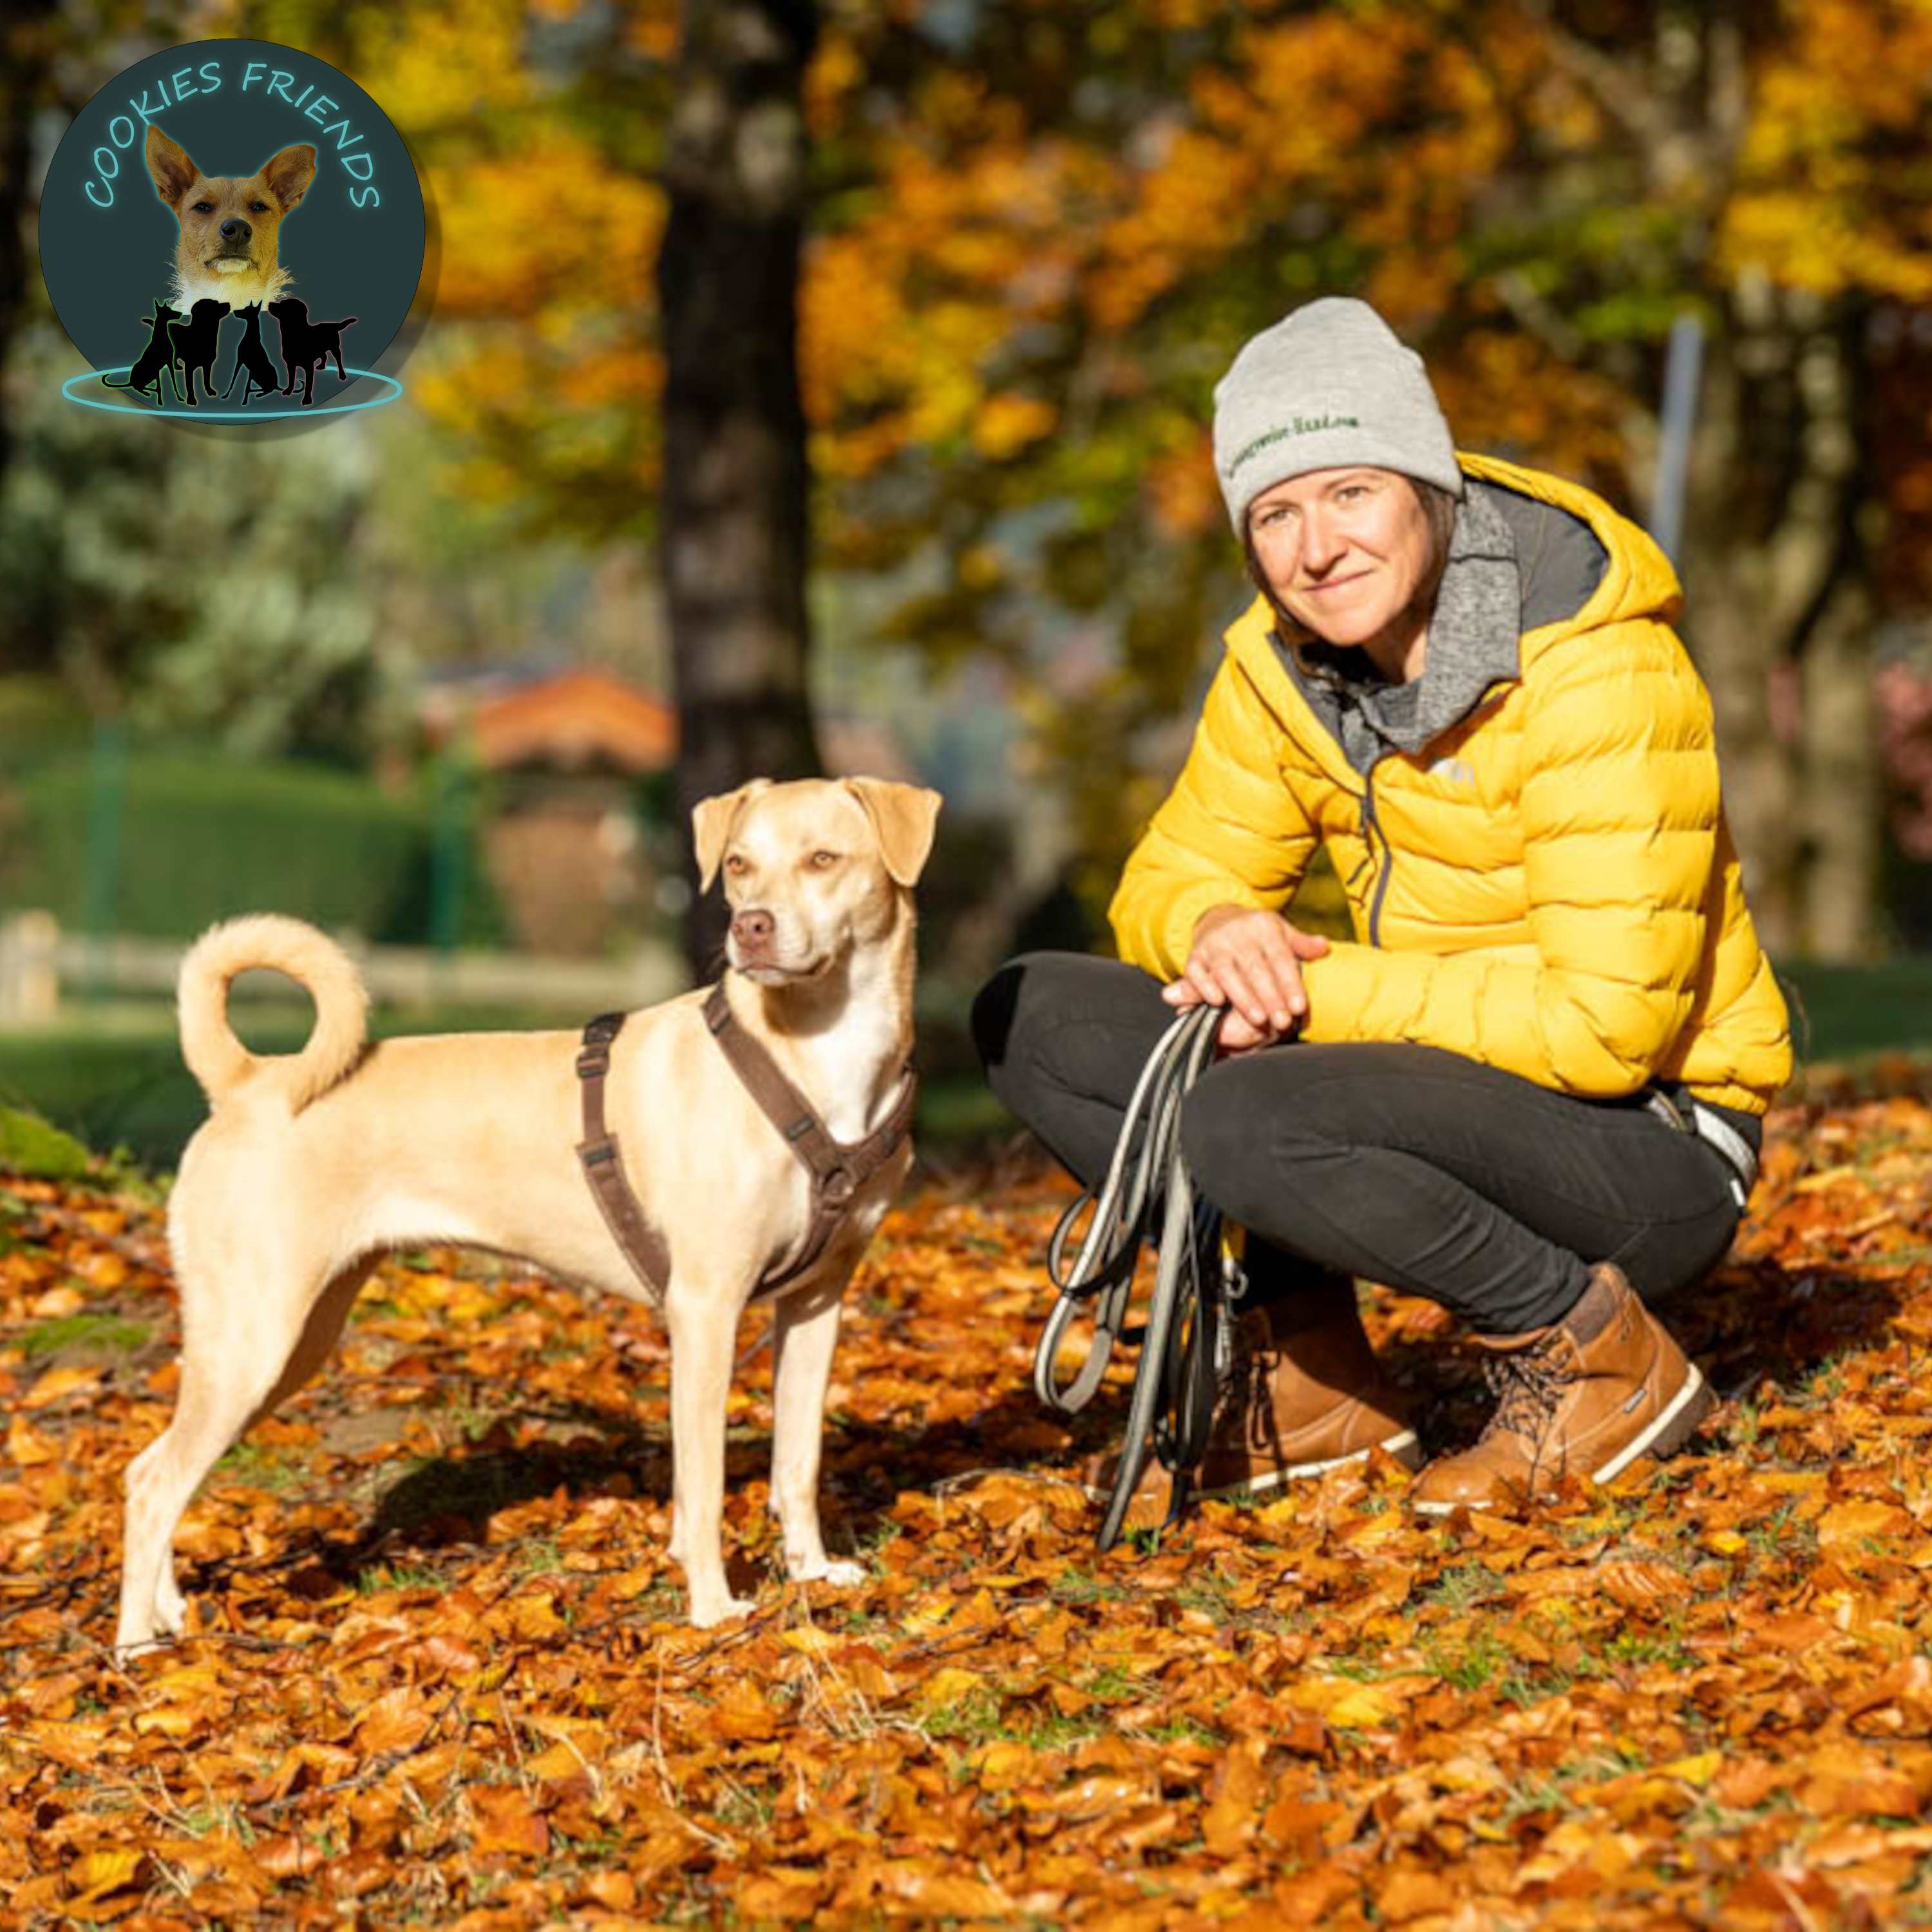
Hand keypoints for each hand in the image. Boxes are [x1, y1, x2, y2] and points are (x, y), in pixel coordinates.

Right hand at [1162, 904, 1329, 1052]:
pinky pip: (1196, 972)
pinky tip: (1218, 1003)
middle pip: (1255, 969)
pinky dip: (1205, 987)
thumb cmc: (1256, 933)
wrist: (1218, 918)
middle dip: (1270, 997)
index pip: (1279, 958)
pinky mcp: (1194, 957)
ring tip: (1258, 1019)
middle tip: (1282, 1022)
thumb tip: (1324, 947)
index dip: (1289, 983)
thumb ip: (1302, 944)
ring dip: (1242, 997)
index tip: (1299, 1007)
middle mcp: (1236, 935)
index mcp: (1263, 927)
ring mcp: (1213, 945)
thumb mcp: (1281, 932)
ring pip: (1226, 973)